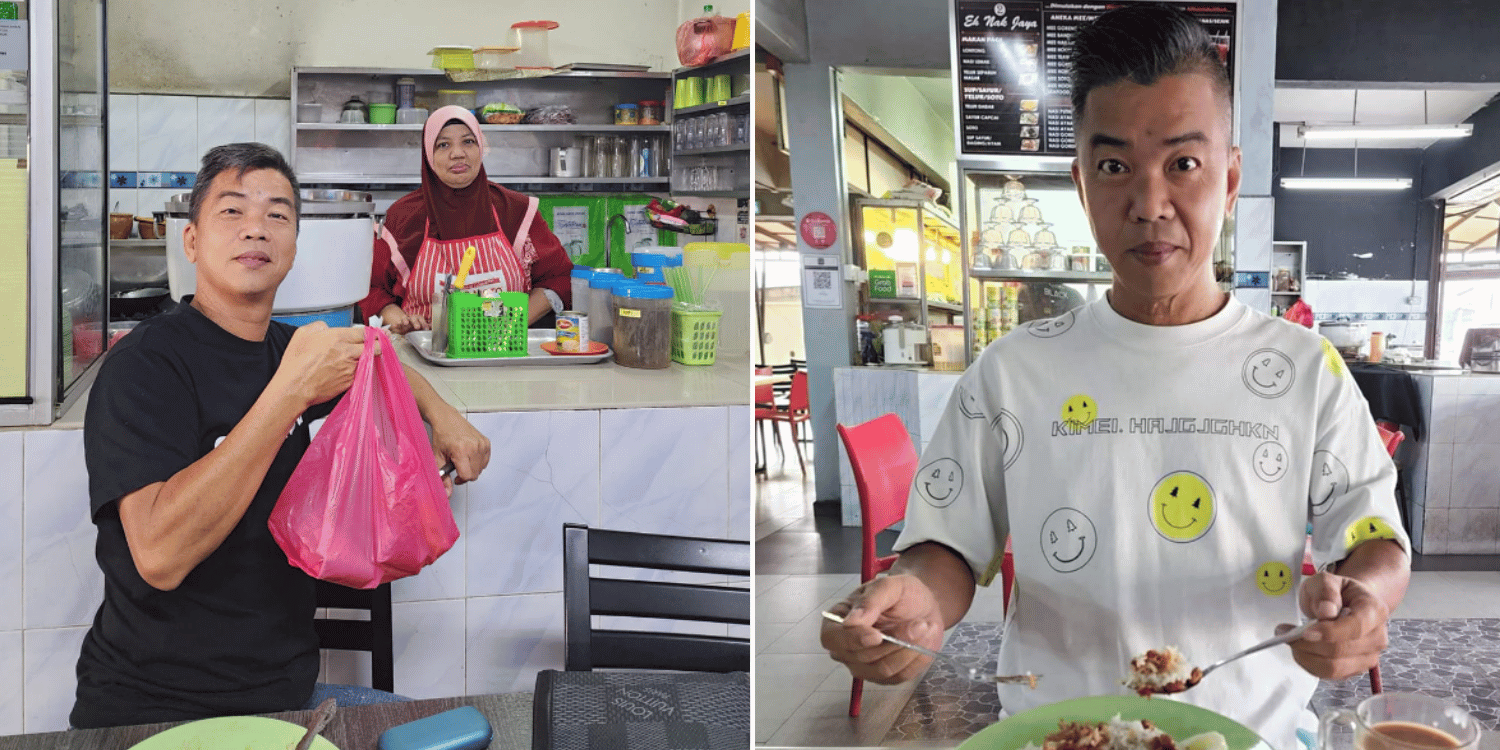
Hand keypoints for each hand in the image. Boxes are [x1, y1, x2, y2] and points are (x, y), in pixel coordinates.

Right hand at [273, 322, 376, 407]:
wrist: (295, 387)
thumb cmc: (296, 363)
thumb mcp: (303, 334)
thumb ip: (319, 327)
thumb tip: (327, 328)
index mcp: (338, 338)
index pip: (365, 332)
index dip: (374, 332)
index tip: (379, 333)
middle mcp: (348, 352)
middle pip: (375, 347)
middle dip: (380, 344)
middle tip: (381, 343)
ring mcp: (351, 368)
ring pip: (370, 360)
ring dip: (370, 357)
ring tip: (364, 356)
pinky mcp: (350, 381)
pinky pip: (360, 372)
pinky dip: (360, 370)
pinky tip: (352, 369)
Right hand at [381, 304, 428, 334]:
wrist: (403, 323)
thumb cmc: (414, 326)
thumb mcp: (420, 326)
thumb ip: (425, 327)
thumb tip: (432, 328)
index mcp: (417, 318)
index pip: (421, 319)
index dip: (424, 323)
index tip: (426, 328)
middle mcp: (411, 318)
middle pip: (413, 318)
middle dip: (415, 322)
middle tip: (417, 327)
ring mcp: (404, 320)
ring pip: (405, 319)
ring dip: (405, 320)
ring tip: (405, 323)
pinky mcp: (398, 324)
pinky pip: (396, 324)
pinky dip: (395, 325)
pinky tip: (393, 326)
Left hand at [430, 413, 489, 484]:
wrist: (447, 419)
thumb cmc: (442, 436)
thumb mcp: (437, 458)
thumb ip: (443, 478)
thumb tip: (447, 494)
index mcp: (461, 450)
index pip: (468, 476)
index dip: (461, 479)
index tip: (455, 476)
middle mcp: (474, 447)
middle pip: (475, 474)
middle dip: (466, 474)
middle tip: (457, 466)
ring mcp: (482, 444)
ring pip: (481, 469)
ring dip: (472, 468)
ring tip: (463, 459)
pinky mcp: (486, 443)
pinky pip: (485, 461)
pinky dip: (478, 462)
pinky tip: (469, 456)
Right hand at [821, 574, 945, 684]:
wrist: (923, 607)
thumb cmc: (901, 594)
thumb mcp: (888, 587)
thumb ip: (869, 601)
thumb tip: (850, 621)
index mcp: (837, 621)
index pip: (833, 638)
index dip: (854, 640)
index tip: (877, 636)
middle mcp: (846, 648)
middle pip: (862, 657)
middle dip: (895, 641)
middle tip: (919, 623)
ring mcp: (864, 666)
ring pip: (883, 670)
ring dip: (909, 649)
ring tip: (924, 627)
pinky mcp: (886, 677)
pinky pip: (900, 676)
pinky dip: (917, 659)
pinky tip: (924, 641)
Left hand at [1280, 570, 1390, 679]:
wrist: (1348, 603)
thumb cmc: (1338, 593)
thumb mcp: (1326, 580)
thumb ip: (1326, 591)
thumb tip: (1326, 612)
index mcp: (1374, 610)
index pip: (1355, 627)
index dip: (1329, 632)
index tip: (1305, 631)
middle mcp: (1377, 637)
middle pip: (1340, 650)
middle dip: (1308, 643)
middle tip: (1285, 631)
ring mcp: (1368, 656)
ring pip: (1333, 667)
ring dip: (1305, 655)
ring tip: (1291, 640)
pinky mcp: (1354, 669)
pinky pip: (1328, 674)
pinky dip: (1309, 664)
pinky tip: (1301, 650)